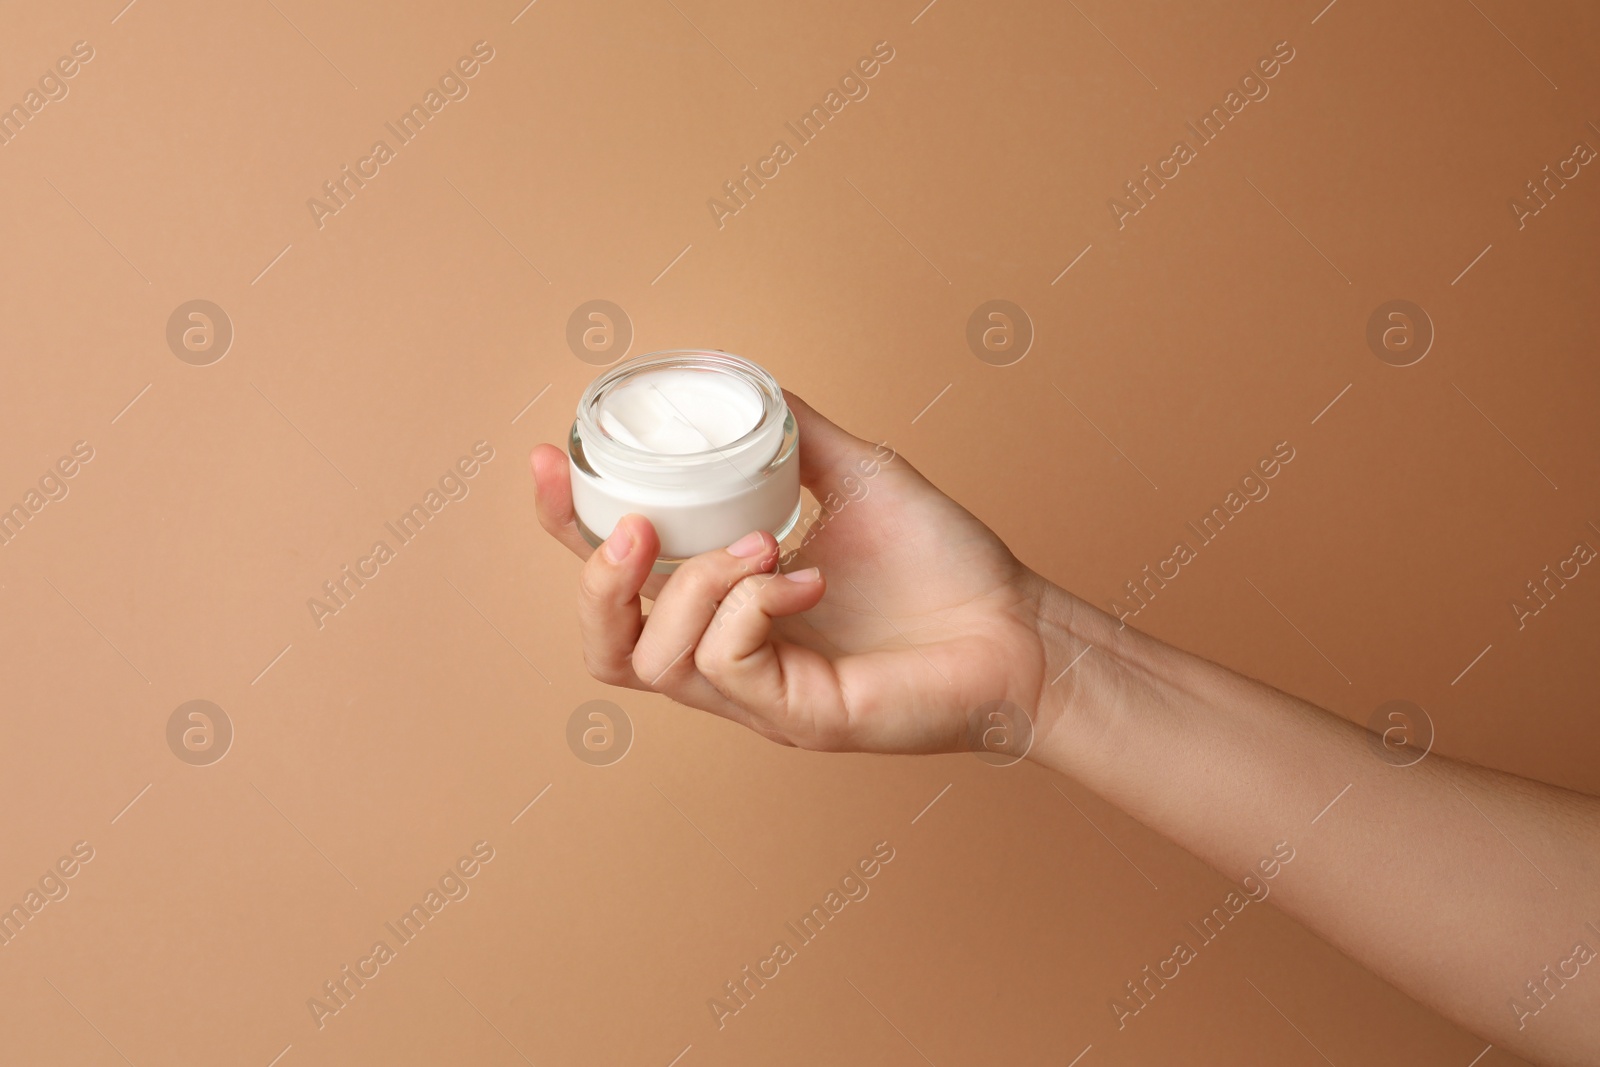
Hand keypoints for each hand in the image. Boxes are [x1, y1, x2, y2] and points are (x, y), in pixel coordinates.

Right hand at [529, 392, 1057, 753]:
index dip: (563, 525)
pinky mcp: (794, 717)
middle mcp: (729, 657)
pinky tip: (808, 576)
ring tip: (760, 544)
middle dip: (597, 577)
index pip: (615, 580)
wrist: (1018, 626)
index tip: (553, 456)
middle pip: (604, 644)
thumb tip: (742, 380)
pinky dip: (752, 604)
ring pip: (654, 658)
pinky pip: (726, 663)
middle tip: (638, 528)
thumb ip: (793, 436)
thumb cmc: (944, 565)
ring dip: (694, 584)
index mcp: (725, 605)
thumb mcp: (854, 475)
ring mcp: (757, 696)